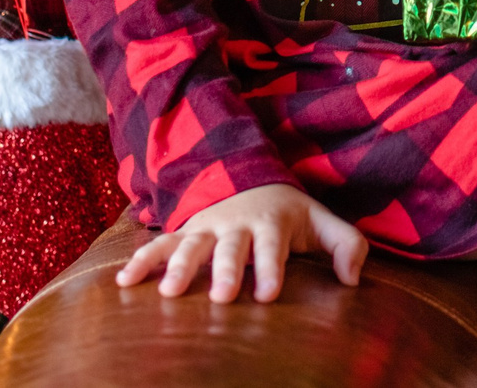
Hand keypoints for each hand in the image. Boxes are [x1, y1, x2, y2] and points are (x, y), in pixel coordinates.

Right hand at [113, 184, 368, 303]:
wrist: (251, 181)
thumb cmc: (291, 215)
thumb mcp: (322, 223)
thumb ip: (347, 246)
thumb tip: (353, 279)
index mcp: (271, 222)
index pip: (272, 246)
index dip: (271, 268)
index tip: (268, 293)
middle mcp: (236, 225)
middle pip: (230, 248)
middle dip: (226, 270)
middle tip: (223, 295)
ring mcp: (207, 228)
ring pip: (191, 245)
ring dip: (181, 266)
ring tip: (168, 292)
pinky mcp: (185, 234)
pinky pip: (160, 245)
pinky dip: (141, 260)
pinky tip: (123, 281)